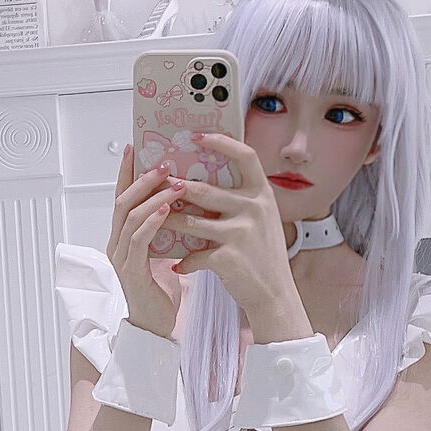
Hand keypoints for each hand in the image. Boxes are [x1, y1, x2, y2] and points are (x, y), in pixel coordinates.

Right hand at [106, 145, 182, 338]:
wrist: (155, 328)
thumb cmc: (162, 292)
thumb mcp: (164, 252)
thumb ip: (165, 230)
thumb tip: (184, 202)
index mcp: (123, 237)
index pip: (122, 197)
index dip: (128, 172)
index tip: (136, 147)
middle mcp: (117, 244)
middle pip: (123, 200)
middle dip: (143, 178)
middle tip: (164, 162)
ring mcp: (121, 258)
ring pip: (130, 216)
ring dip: (152, 196)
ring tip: (174, 182)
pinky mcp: (131, 272)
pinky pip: (139, 240)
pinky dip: (152, 222)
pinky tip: (167, 210)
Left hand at [167, 130, 296, 318]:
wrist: (275, 294)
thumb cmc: (264, 255)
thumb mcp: (261, 219)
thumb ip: (242, 199)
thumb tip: (207, 182)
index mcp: (262, 194)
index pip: (245, 156)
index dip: (222, 142)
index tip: (197, 136)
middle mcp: (254, 208)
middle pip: (205, 190)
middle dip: (176, 187)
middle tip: (157, 184)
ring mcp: (241, 232)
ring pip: (191, 221)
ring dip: (169, 221)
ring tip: (154, 220)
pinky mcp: (228, 257)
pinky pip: (195, 254)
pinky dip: (184, 260)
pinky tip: (177, 264)